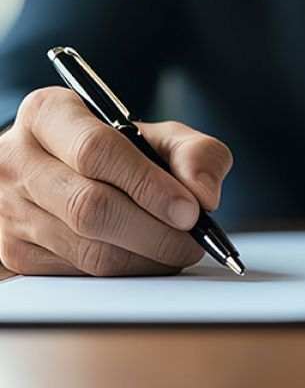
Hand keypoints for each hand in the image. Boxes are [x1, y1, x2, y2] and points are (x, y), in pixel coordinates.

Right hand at [0, 87, 233, 275]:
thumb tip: (204, 194)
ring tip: (178, 248)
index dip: (148, 185)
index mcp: (49, 113)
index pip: (96, 151)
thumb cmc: (118, 152)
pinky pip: (81, 274)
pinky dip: (127, 272)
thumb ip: (195, 153)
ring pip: (88, 249)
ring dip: (147, 257)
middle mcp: (17, 158)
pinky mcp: (14, 252)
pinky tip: (147, 258)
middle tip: (193, 239)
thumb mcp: (160, 136)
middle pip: (90, 207)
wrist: (67, 173)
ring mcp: (9, 209)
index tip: (190, 209)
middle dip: (155, 231)